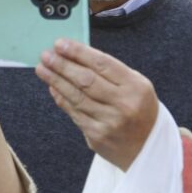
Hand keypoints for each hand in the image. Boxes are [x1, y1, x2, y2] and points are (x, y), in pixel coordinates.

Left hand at [36, 40, 157, 171]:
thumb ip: (111, 72)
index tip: (60, 44)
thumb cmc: (139, 110)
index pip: (102, 64)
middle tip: (46, 55)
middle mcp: (123, 104)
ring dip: (56, 80)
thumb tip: (76, 56)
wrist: (148, 148)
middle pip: (86, 80)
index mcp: (136, 87)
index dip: (79, 52)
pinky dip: (62, 98)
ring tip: (42, 69)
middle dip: (63, 65)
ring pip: (77, 97)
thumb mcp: (136, 86)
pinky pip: (74, 113)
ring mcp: (109, 122)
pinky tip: (53, 87)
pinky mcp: (97, 136)